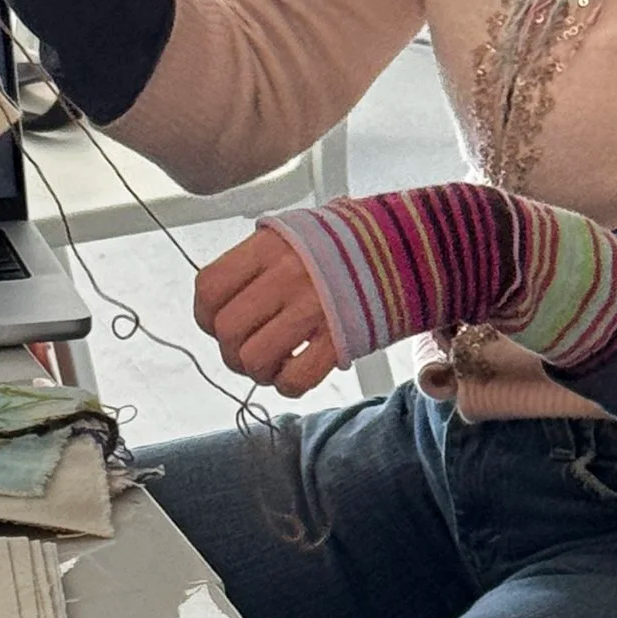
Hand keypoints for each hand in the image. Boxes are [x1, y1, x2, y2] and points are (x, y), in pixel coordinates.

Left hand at [194, 232, 346, 395]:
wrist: (410, 247)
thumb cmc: (348, 242)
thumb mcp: (298, 232)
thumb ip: (259, 259)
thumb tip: (225, 293)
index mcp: (269, 247)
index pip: (209, 288)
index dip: (206, 316)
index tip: (218, 324)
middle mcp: (285, 277)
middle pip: (227, 331)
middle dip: (231, 351)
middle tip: (249, 350)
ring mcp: (313, 309)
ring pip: (253, 360)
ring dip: (259, 371)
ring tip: (275, 363)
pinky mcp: (340, 339)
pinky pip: (295, 380)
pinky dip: (289, 386)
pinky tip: (298, 372)